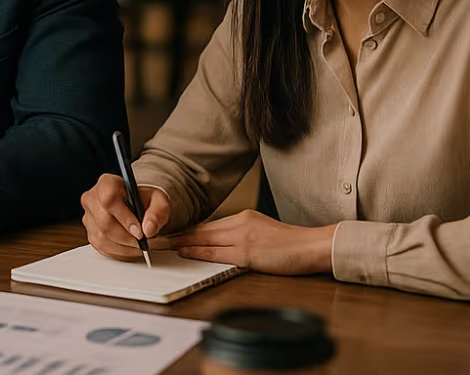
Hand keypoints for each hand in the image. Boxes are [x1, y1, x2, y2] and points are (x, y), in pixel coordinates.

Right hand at [81, 173, 170, 260]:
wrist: (138, 208)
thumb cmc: (144, 201)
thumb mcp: (158, 200)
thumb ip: (157, 212)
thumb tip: (148, 229)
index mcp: (107, 183)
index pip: (108, 199)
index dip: (124, 218)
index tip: (140, 231)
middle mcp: (92, 199)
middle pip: (105, 222)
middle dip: (128, 236)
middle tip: (145, 240)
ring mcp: (89, 218)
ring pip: (104, 238)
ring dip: (126, 246)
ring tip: (141, 243)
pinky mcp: (91, 234)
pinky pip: (104, 248)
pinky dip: (121, 252)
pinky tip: (131, 246)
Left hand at [154, 210, 335, 274]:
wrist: (312, 246)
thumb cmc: (290, 243)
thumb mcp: (261, 230)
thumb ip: (240, 233)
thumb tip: (218, 242)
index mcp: (243, 217)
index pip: (209, 225)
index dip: (188, 230)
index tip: (171, 233)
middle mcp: (240, 223)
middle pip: (202, 230)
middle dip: (178, 235)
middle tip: (157, 238)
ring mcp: (243, 238)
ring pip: (205, 239)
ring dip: (182, 243)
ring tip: (163, 245)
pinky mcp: (248, 253)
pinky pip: (217, 253)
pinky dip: (198, 252)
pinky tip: (185, 253)